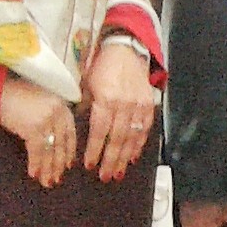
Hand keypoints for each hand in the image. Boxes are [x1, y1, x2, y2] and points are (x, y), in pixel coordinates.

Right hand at [0, 75, 74, 187]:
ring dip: (48, 168)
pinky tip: (34, 174)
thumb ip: (51, 117)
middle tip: (57, 179)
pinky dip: (35, 164)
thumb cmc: (16, 96)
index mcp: (63, 107)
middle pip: (61, 144)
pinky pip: (37, 150)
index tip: (68, 164)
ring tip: (47, 182)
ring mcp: (47, 121)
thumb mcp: (42, 103)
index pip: (70, 134)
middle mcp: (59, 113)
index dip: (68, 151)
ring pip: (50, 149)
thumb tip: (52, 139)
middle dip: (59, 164)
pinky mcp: (34, 128)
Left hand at [81, 42, 157, 182]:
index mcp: (106, 99)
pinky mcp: (148, 104)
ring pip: (132, 137)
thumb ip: (85, 107)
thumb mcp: (86, 85)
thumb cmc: (101, 67)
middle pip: (117, 138)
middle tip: (105, 176)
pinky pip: (145, 129)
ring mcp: (138, 105)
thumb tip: (79, 129)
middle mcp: (124, 104)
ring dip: (125, 157)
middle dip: (111, 160)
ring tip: (118, 172)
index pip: (99, 131)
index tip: (88, 165)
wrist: (126, 50)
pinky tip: (133, 156)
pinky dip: (139, 144)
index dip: (94, 149)